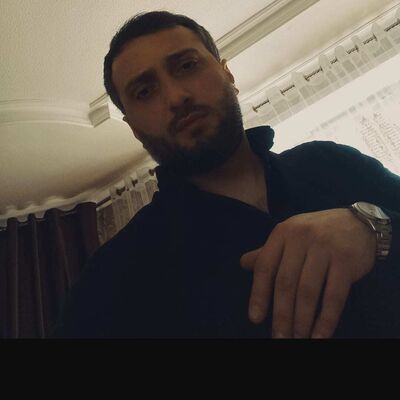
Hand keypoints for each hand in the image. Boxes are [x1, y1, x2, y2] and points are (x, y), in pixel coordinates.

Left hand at [240, 208, 376, 337]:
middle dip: (281, 314)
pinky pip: (334, 296)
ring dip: (302, 320)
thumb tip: (243, 264)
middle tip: (279, 337)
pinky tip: (319, 335)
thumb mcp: (290, 235)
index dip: (258, 294)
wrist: (357, 222)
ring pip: (308, 291)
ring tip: (297, 339)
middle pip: (286, 283)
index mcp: (282, 233)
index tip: (255, 319)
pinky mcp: (346, 260)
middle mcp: (301, 238)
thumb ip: (268, 251)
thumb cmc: (316, 232)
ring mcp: (325, 248)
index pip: (265, 266)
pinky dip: (326, 320)